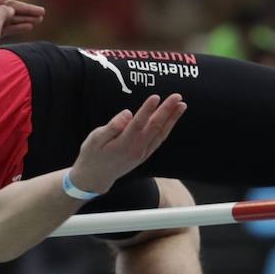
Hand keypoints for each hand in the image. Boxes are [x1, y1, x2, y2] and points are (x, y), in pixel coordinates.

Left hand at [0, 0, 44, 49]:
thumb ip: (4, 12)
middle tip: (42, 13)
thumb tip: (11, 9)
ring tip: (39, 20)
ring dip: (25, 18)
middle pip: (11, 6)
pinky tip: (28, 27)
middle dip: (27, 9)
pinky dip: (18, 26)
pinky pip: (7, 27)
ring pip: (11, 17)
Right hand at [71, 93, 186, 193]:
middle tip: (177, 96)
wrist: (96, 177)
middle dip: (167, 110)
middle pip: (155, 127)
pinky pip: (159, 140)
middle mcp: (137, 149)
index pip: (139, 124)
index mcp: (124, 144)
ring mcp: (142, 153)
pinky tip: (172, 120)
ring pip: (160, 133)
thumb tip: (127, 113)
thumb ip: (112, 126)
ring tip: (182, 105)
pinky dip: (167, 128)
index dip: (148, 110)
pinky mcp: (144, 154)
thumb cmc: (92, 155)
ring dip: (172, 119)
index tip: (156, 97)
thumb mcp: (95, 139)